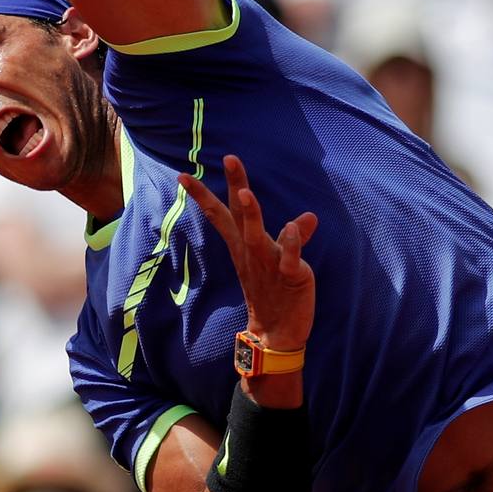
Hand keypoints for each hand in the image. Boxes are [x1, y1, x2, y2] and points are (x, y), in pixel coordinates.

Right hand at [179, 155, 317, 352]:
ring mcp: (268, 264)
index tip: (183, 175)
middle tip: (230, 157)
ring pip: (255, 235)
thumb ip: (292, 239)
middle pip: (237, 215)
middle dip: (235, 185)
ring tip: (246, 192)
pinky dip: (290, 243)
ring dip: (251, 214)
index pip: (221, 215)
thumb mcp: (280, 263)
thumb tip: (308, 217)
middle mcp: (251, 252)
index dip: (203, 195)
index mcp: (243, 247)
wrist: (276, 334)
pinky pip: (288, 258)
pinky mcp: (289, 276)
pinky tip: (293, 224)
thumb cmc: (275, 295)